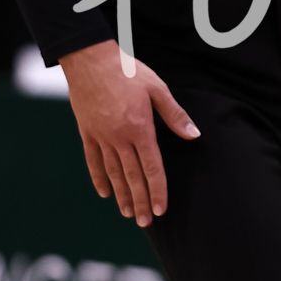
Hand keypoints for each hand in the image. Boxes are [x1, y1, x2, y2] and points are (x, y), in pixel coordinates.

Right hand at [59, 40, 199, 225]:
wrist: (89, 58)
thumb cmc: (127, 70)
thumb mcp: (157, 88)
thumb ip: (175, 115)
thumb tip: (194, 136)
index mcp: (139, 128)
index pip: (152, 168)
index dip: (158, 190)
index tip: (162, 210)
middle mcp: (119, 137)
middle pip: (132, 177)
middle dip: (141, 201)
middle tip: (147, 222)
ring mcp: (100, 136)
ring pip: (113, 173)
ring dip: (122, 195)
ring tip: (129, 213)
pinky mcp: (86, 132)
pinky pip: (93, 160)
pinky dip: (99, 178)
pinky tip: (105, 193)